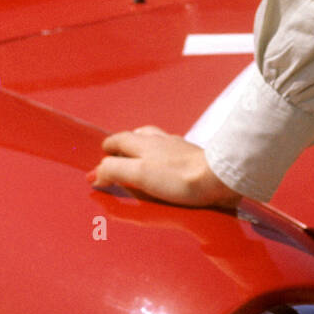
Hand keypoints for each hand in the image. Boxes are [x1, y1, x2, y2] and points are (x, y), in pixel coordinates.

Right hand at [90, 126, 242, 207]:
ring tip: (138, 155)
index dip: (107, 149)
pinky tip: (166, 163)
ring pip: (155, 140)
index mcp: (144, 143)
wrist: (217, 177)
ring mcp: (178, 147)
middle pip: (136, 136)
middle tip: (114, 154)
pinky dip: (162, 155)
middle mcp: (161, 140)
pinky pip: (172, 151)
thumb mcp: (139, 174)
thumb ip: (115, 170)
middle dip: (123, 144)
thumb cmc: (179, 177)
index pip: (119, 139)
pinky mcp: (192, 157)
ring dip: (143, 146)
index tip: (99, 162)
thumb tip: (97, 173)